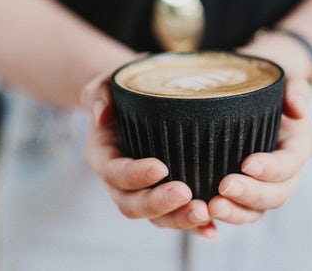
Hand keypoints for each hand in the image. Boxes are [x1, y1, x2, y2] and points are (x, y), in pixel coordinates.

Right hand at [82, 71, 217, 239]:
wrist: (135, 104)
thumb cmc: (122, 90)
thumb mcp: (107, 82)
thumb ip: (100, 92)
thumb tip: (101, 113)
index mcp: (103, 156)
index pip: (114, 173)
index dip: (135, 175)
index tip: (160, 167)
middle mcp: (119, 182)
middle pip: (132, 205)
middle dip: (158, 204)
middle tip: (186, 193)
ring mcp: (142, 193)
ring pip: (156, 218)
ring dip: (179, 220)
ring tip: (204, 212)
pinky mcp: (164, 197)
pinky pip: (176, 217)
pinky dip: (193, 228)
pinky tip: (211, 230)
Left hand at [206, 33, 311, 223]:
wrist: (249, 92)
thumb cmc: (265, 84)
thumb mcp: (284, 78)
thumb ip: (296, 88)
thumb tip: (298, 107)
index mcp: (297, 147)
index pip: (290, 164)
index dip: (272, 169)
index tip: (246, 163)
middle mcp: (284, 173)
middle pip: (275, 195)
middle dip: (250, 195)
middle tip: (222, 188)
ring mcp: (262, 186)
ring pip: (254, 211)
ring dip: (234, 213)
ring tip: (208, 207)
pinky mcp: (240, 193)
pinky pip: (234, 213)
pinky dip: (219, 221)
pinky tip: (201, 222)